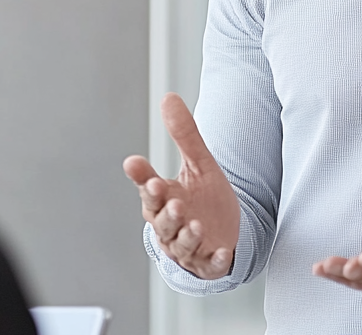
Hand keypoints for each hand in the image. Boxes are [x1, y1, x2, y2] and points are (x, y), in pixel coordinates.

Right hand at [123, 93, 239, 278]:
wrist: (227, 230)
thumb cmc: (204, 198)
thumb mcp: (198, 163)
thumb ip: (184, 135)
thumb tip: (169, 98)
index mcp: (164, 200)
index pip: (149, 189)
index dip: (143, 178)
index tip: (134, 164)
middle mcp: (171, 225)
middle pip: (161, 221)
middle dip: (165, 212)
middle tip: (171, 199)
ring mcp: (189, 245)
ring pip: (181, 243)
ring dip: (186, 234)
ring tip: (195, 223)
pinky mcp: (208, 261)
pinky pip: (210, 263)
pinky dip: (214, 259)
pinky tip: (221, 251)